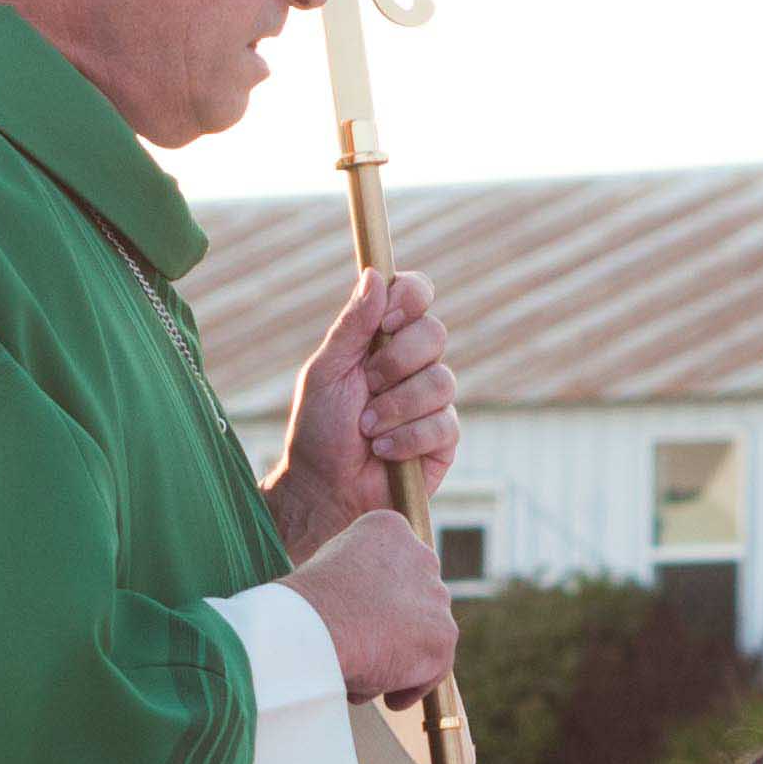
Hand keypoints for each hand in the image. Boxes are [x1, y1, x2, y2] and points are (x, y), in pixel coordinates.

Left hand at [265, 267, 457, 556]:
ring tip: (368, 428)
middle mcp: (413, 364)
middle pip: (435, 333)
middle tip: (366, 387)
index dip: (409, 298)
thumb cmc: (318, 430)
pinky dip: (407, 438)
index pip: (417, 294)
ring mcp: (432, 401)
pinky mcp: (444, 439)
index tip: (385, 322)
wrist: (324, 489)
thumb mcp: (326, 371)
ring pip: (442, 381)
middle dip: (396, 363)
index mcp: (384, 338)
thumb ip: (352, 325)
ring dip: (396, 407)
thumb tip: (374, 274)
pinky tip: (384, 451)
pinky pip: (443, 424)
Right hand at [286, 509, 458, 706]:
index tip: (362, 619)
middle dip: (394, 627)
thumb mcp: (326, 570)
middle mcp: (421, 554)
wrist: (315, 626)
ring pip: (422, 635)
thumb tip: (364, 614)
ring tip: (366, 674)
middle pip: (414, 601)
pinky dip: (411, 686)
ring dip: (399, 657)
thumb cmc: (303, 604)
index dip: (380, 600)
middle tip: (366, 650)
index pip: (397, 566)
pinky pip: (433, 669)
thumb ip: (356, 580)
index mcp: (389, 528)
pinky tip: (388, 697)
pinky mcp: (443, 636)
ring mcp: (436, 596)